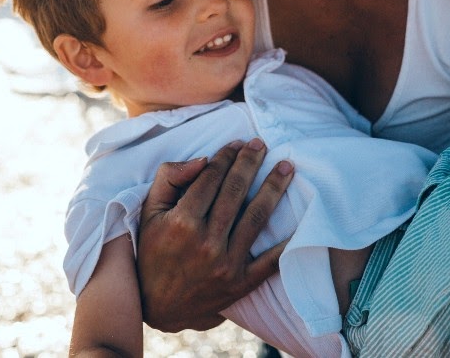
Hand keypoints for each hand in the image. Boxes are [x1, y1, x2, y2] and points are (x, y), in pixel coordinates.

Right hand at [135, 139, 293, 331]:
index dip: (226, 156)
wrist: (157, 306)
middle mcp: (205, 242)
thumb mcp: (149, 212)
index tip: (237, 143)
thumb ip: (169, 179)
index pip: (211, 178)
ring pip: (256, 218)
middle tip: (261, 144)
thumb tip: (202, 160)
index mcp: (181, 222)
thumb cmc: (152, 252)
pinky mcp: (241, 283)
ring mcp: (226, 264)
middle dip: (250, 163)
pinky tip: (300, 220)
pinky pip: (270, 261)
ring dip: (274, 188)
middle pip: (235, 192)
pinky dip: (287, 242)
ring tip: (287, 168)